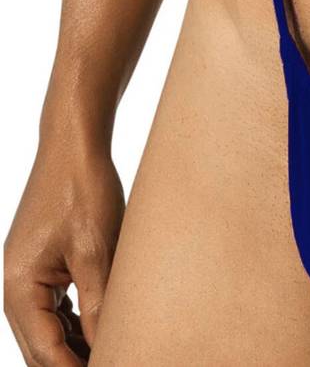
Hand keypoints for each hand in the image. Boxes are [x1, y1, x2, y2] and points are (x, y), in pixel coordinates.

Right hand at [4, 138, 124, 365]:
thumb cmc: (84, 190)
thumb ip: (99, 305)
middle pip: (40, 346)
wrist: (74, 143)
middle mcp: (16, 286)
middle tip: (114, 361)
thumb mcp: (96, 251)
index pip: (45, 350)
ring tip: (111, 352)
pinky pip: (54, 307)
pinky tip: (101, 330)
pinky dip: (75, 323)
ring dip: (74, 346)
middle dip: (70, 362)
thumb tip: (108, 348)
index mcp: (19, 287)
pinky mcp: (42, 263)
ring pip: (47, 329)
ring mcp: (27, 274)